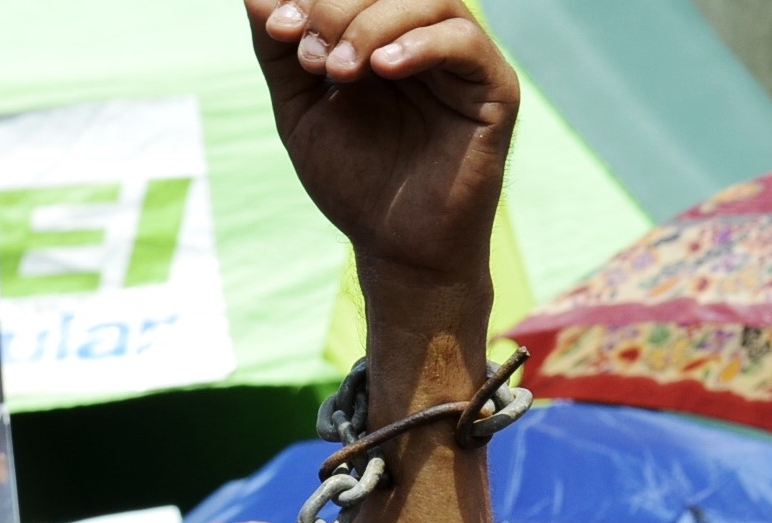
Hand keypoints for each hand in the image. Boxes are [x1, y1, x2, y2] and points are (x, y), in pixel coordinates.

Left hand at [246, 0, 516, 284]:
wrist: (396, 248)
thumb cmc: (353, 181)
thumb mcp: (301, 113)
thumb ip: (281, 55)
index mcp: (380, 36)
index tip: (278, 27)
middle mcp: (423, 37)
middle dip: (337, 10)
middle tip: (311, 55)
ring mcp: (460, 60)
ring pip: (426, 1)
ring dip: (371, 26)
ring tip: (340, 70)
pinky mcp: (493, 88)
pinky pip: (464, 41)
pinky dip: (420, 44)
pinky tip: (383, 68)